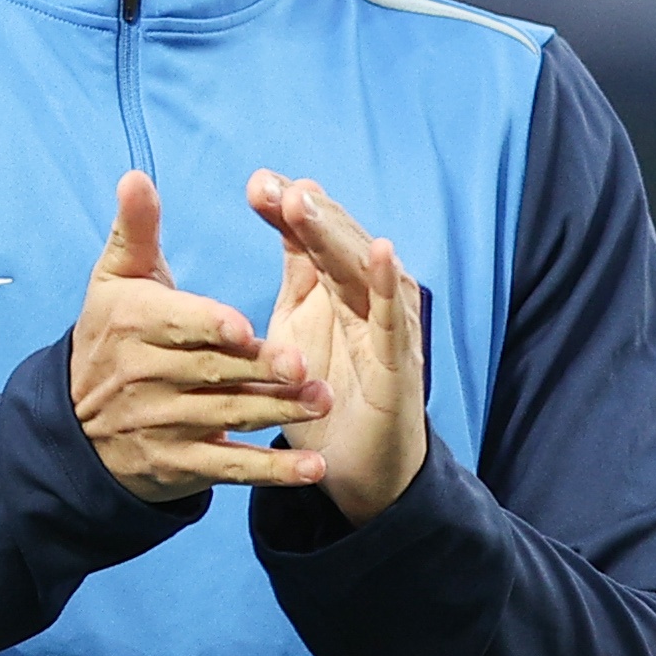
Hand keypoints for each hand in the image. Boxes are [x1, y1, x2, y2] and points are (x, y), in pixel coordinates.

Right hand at [67, 172, 328, 506]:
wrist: (77, 425)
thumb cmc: (112, 334)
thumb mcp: (116, 279)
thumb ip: (135, 230)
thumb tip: (136, 176)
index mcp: (133, 324)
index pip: (177, 324)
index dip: (211, 327)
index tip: (246, 328)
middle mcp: (144, 377)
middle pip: (211, 372)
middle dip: (259, 371)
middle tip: (306, 366)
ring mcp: (162, 426)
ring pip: (228, 417)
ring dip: (277, 414)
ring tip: (323, 402)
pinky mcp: (181, 465)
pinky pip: (231, 469)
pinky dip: (273, 472)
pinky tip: (314, 468)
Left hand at [249, 169, 425, 523]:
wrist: (355, 471)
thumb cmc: (325, 395)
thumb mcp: (298, 329)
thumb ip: (296, 275)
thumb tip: (276, 210)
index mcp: (335, 291)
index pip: (312, 240)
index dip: (289, 210)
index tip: (256, 183)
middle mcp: (366, 301)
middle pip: (339, 246)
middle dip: (310, 212)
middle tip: (277, 186)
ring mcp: (387, 330)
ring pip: (365, 271)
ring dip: (339, 235)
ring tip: (309, 202)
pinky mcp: (399, 367)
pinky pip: (396, 322)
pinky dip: (390, 287)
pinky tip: (382, 253)